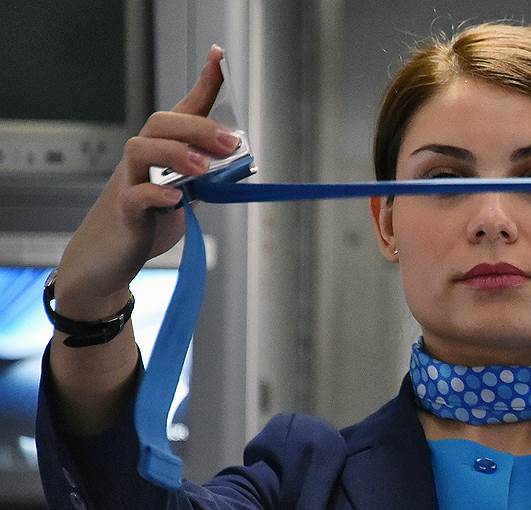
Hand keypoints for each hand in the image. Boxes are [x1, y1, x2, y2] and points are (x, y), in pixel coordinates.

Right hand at [55, 45, 236, 317]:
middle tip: (231, 143)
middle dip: (199, 128)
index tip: (219, 56)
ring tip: (204, 168)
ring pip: (142, 150)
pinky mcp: (125, 211)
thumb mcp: (187, 192)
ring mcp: (130, 182)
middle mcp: (144, 159)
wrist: (111, 254)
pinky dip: (155, 194)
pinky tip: (176, 198)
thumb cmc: (150, 217)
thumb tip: (241, 160)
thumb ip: (209, 174)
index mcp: (163, 149)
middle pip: (162, 123)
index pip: (183, 109)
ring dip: (176, 153)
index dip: (203, 82)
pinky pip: (136, 195)